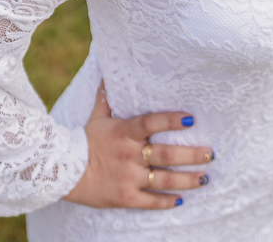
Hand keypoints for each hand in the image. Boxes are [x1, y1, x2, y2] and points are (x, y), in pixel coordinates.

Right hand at [62, 82, 213, 208]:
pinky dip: (166, 201)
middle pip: (166, 155)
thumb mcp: (97, 117)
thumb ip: (108, 97)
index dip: (171, 120)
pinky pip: (150, 200)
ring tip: (205, 178)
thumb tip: (109, 72)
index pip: (150, 122)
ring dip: (187, 179)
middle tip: (210, 154)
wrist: (63, 171)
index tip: (191, 118)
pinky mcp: (125, 197)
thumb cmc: (84, 141)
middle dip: (191, 155)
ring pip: (164, 179)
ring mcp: (128, 177)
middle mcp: (129, 154)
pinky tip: (181, 199)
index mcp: (124, 132)